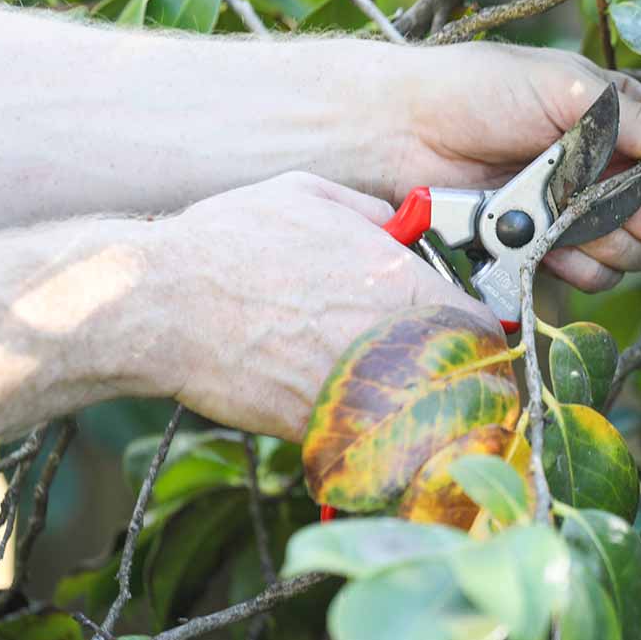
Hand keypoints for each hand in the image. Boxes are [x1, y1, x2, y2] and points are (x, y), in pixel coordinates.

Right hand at [150, 172, 494, 440]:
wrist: (159, 302)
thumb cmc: (229, 244)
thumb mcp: (306, 194)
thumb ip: (368, 209)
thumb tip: (397, 222)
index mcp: (400, 282)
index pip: (481, 326)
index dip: (476, 337)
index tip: (460, 340)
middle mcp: (391, 340)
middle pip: (461, 382)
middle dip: (454, 382)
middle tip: (433, 379)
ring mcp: (359, 389)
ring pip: (421, 421)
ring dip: (417, 417)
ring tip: (394, 404)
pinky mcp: (320, 428)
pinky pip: (368, 445)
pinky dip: (368, 440)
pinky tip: (349, 421)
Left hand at [391, 44, 640, 291]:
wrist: (405, 133)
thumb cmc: (481, 92)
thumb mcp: (566, 89)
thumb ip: (636, 119)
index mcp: (623, 122)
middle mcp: (611, 170)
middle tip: (609, 195)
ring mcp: (582, 214)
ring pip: (639, 253)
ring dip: (611, 238)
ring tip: (568, 214)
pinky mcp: (552, 250)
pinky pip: (597, 277)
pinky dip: (579, 264)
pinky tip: (551, 241)